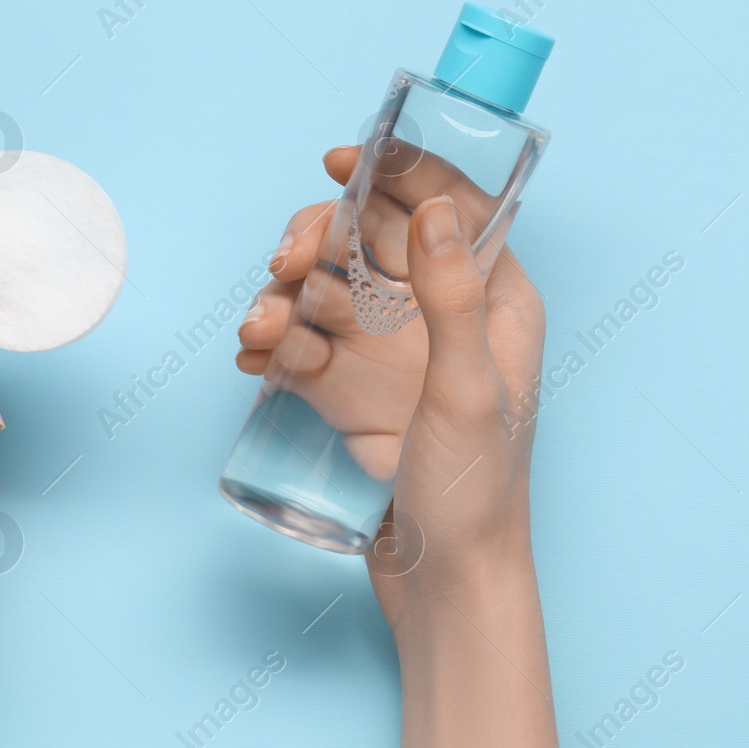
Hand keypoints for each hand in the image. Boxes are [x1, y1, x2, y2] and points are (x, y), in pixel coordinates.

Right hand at [236, 146, 545, 624]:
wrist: (444, 586)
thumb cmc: (478, 492)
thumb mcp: (469, 391)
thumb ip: (453, 298)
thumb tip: (431, 208)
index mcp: (495, 300)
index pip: (446, 207)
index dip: (396, 171)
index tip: (340, 161)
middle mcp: (439, 316)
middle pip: (369, 240)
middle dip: (317, 241)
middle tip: (283, 265)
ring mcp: (389, 353)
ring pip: (325, 288)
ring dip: (283, 295)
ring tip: (259, 330)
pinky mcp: (349, 389)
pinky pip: (301, 342)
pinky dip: (272, 341)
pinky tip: (253, 359)